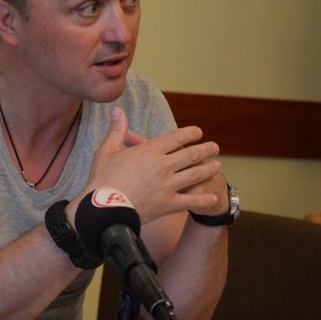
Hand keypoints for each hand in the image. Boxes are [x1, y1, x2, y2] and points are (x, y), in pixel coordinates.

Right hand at [84, 107, 221, 223]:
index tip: (198, 132)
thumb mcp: (107, 150)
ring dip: (209, 169)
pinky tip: (212, 198)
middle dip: (206, 149)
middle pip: (191, 154)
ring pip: (195, 174)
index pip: (177, 137)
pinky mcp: (168, 204)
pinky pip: (191, 200)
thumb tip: (118, 110)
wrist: (104, 209)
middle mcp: (163, 165)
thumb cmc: (102, 178)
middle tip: (215, 147)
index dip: (190, 133)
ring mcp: (168, 185)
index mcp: (150, 151)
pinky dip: (204, 199)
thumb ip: (117, 130)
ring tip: (217, 165)